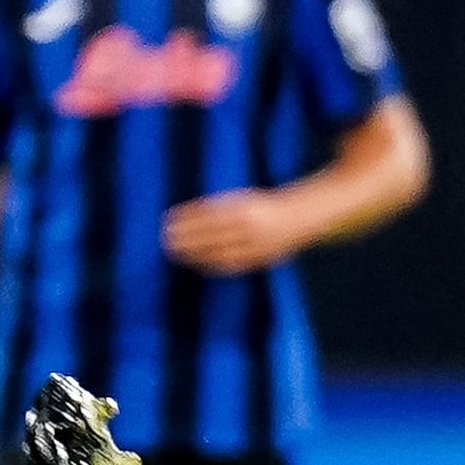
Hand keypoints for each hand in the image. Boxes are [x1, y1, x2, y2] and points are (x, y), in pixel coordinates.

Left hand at [163, 190, 306, 275]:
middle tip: (166, 238)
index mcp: (244, 208)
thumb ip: (219, 207)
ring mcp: (254, 245)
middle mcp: (249, 227)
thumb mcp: (243, 199)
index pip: (209, 214)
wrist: (299, 219)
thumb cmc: (264, 206)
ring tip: (175, 252)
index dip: (187, 217)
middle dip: (187, 237)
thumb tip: (187, 215)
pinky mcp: (258, 260)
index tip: (168, 218)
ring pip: (218, 252)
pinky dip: (211, 265)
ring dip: (194, 254)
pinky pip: (230, 265)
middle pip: (211, 234)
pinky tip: (195, 264)